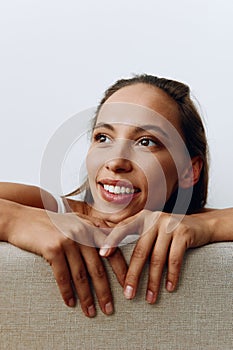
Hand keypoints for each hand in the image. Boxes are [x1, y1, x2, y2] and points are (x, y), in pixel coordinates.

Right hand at [7, 203, 126, 316]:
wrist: (23, 219)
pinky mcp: (53, 248)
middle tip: (109, 308)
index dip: (121, 270)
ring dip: (86, 297)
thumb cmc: (51, 223)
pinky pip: (62, 276)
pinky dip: (67, 291)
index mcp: (91, 227)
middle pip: (97, 268)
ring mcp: (68, 240)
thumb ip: (93, 229)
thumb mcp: (75, 221)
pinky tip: (70, 303)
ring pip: (81, 275)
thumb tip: (111, 247)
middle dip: (104, 291)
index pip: (112, 250)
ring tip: (91, 311)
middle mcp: (82, 232)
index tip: (127, 287)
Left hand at [100, 209, 211, 302]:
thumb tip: (108, 252)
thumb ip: (135, 234)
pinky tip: (169, 288)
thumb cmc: (169, 231)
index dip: (112, 241)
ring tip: (150, 299)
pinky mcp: (184, 233)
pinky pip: (175, 259)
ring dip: (153, 282)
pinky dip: (172, 276)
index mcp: (142, 217)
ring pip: (157, 258)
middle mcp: (154, 218)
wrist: (200, 225)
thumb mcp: (151, 228)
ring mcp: (169, 225)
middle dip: (133, 275)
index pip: (123, 228)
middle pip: (140, 250)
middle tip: (128, 295)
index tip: (102, 255)